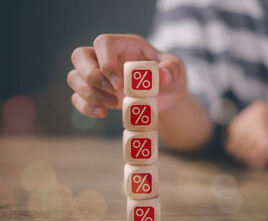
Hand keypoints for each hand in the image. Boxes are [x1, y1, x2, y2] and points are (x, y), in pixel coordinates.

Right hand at [67, 34, 186, 117]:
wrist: (167, 97)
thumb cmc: (170, 77)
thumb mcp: (177, 71)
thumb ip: (172, 70)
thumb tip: (163, 76)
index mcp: (125, 45)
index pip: (104, 43)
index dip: (105, 61)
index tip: (119, 84)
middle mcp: (107, 57)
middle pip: (80, 56)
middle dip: (90, 76)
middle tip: (113, 92)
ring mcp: (99, 75)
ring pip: (74, 77)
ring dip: (88, 93)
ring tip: (113, 105)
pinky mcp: (96, 93)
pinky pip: (77, 97)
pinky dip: (86, 107)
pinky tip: (103, 113)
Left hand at [225, 101, 267, 167]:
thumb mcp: (265, 128)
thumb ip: (246, 132)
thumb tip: (225, 145)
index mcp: (255, 109)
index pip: (231, 131)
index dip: (237, 144)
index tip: (252, 148)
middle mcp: (256, 116)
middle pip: (233, 142)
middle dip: (243, 153)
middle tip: (261, 153)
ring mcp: (260, 128)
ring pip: (240, 152)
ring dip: (252, 158)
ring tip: (267, 154)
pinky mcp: (265, 143)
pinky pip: (250, 159)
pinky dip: (258, 163)